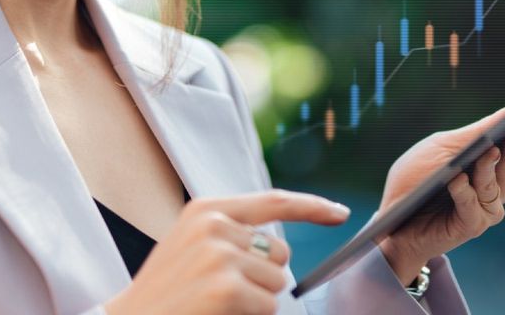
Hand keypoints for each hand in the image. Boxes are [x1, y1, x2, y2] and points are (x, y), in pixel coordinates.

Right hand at [104, 189, 349, 314]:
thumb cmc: (164, 295)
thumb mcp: (191, 248)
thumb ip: (230, 235)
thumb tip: (278, 247)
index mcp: (205, 209)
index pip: (274, 201)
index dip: (313, 206)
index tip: (340, 212)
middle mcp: (214, 225)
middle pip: (280, 252)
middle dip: (264, 276)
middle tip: (219, 291)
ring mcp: (220, 255)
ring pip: (276, 282)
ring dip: (255, 300)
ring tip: (212, 303)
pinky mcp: (226, 286)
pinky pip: (268, 306)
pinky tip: (217, 314)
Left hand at [375, 93, 504, 284]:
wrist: (391, 221)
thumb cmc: (417, 179)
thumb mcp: (444, 147)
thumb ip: (477, 134)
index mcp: (494, 159)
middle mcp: (498, 183)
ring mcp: (487, 207)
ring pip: (496, 182)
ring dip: (491, 165)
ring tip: (490, 148)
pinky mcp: (471, 225)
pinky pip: (471, 205)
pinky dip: (463, 191)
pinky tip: (456, 179)